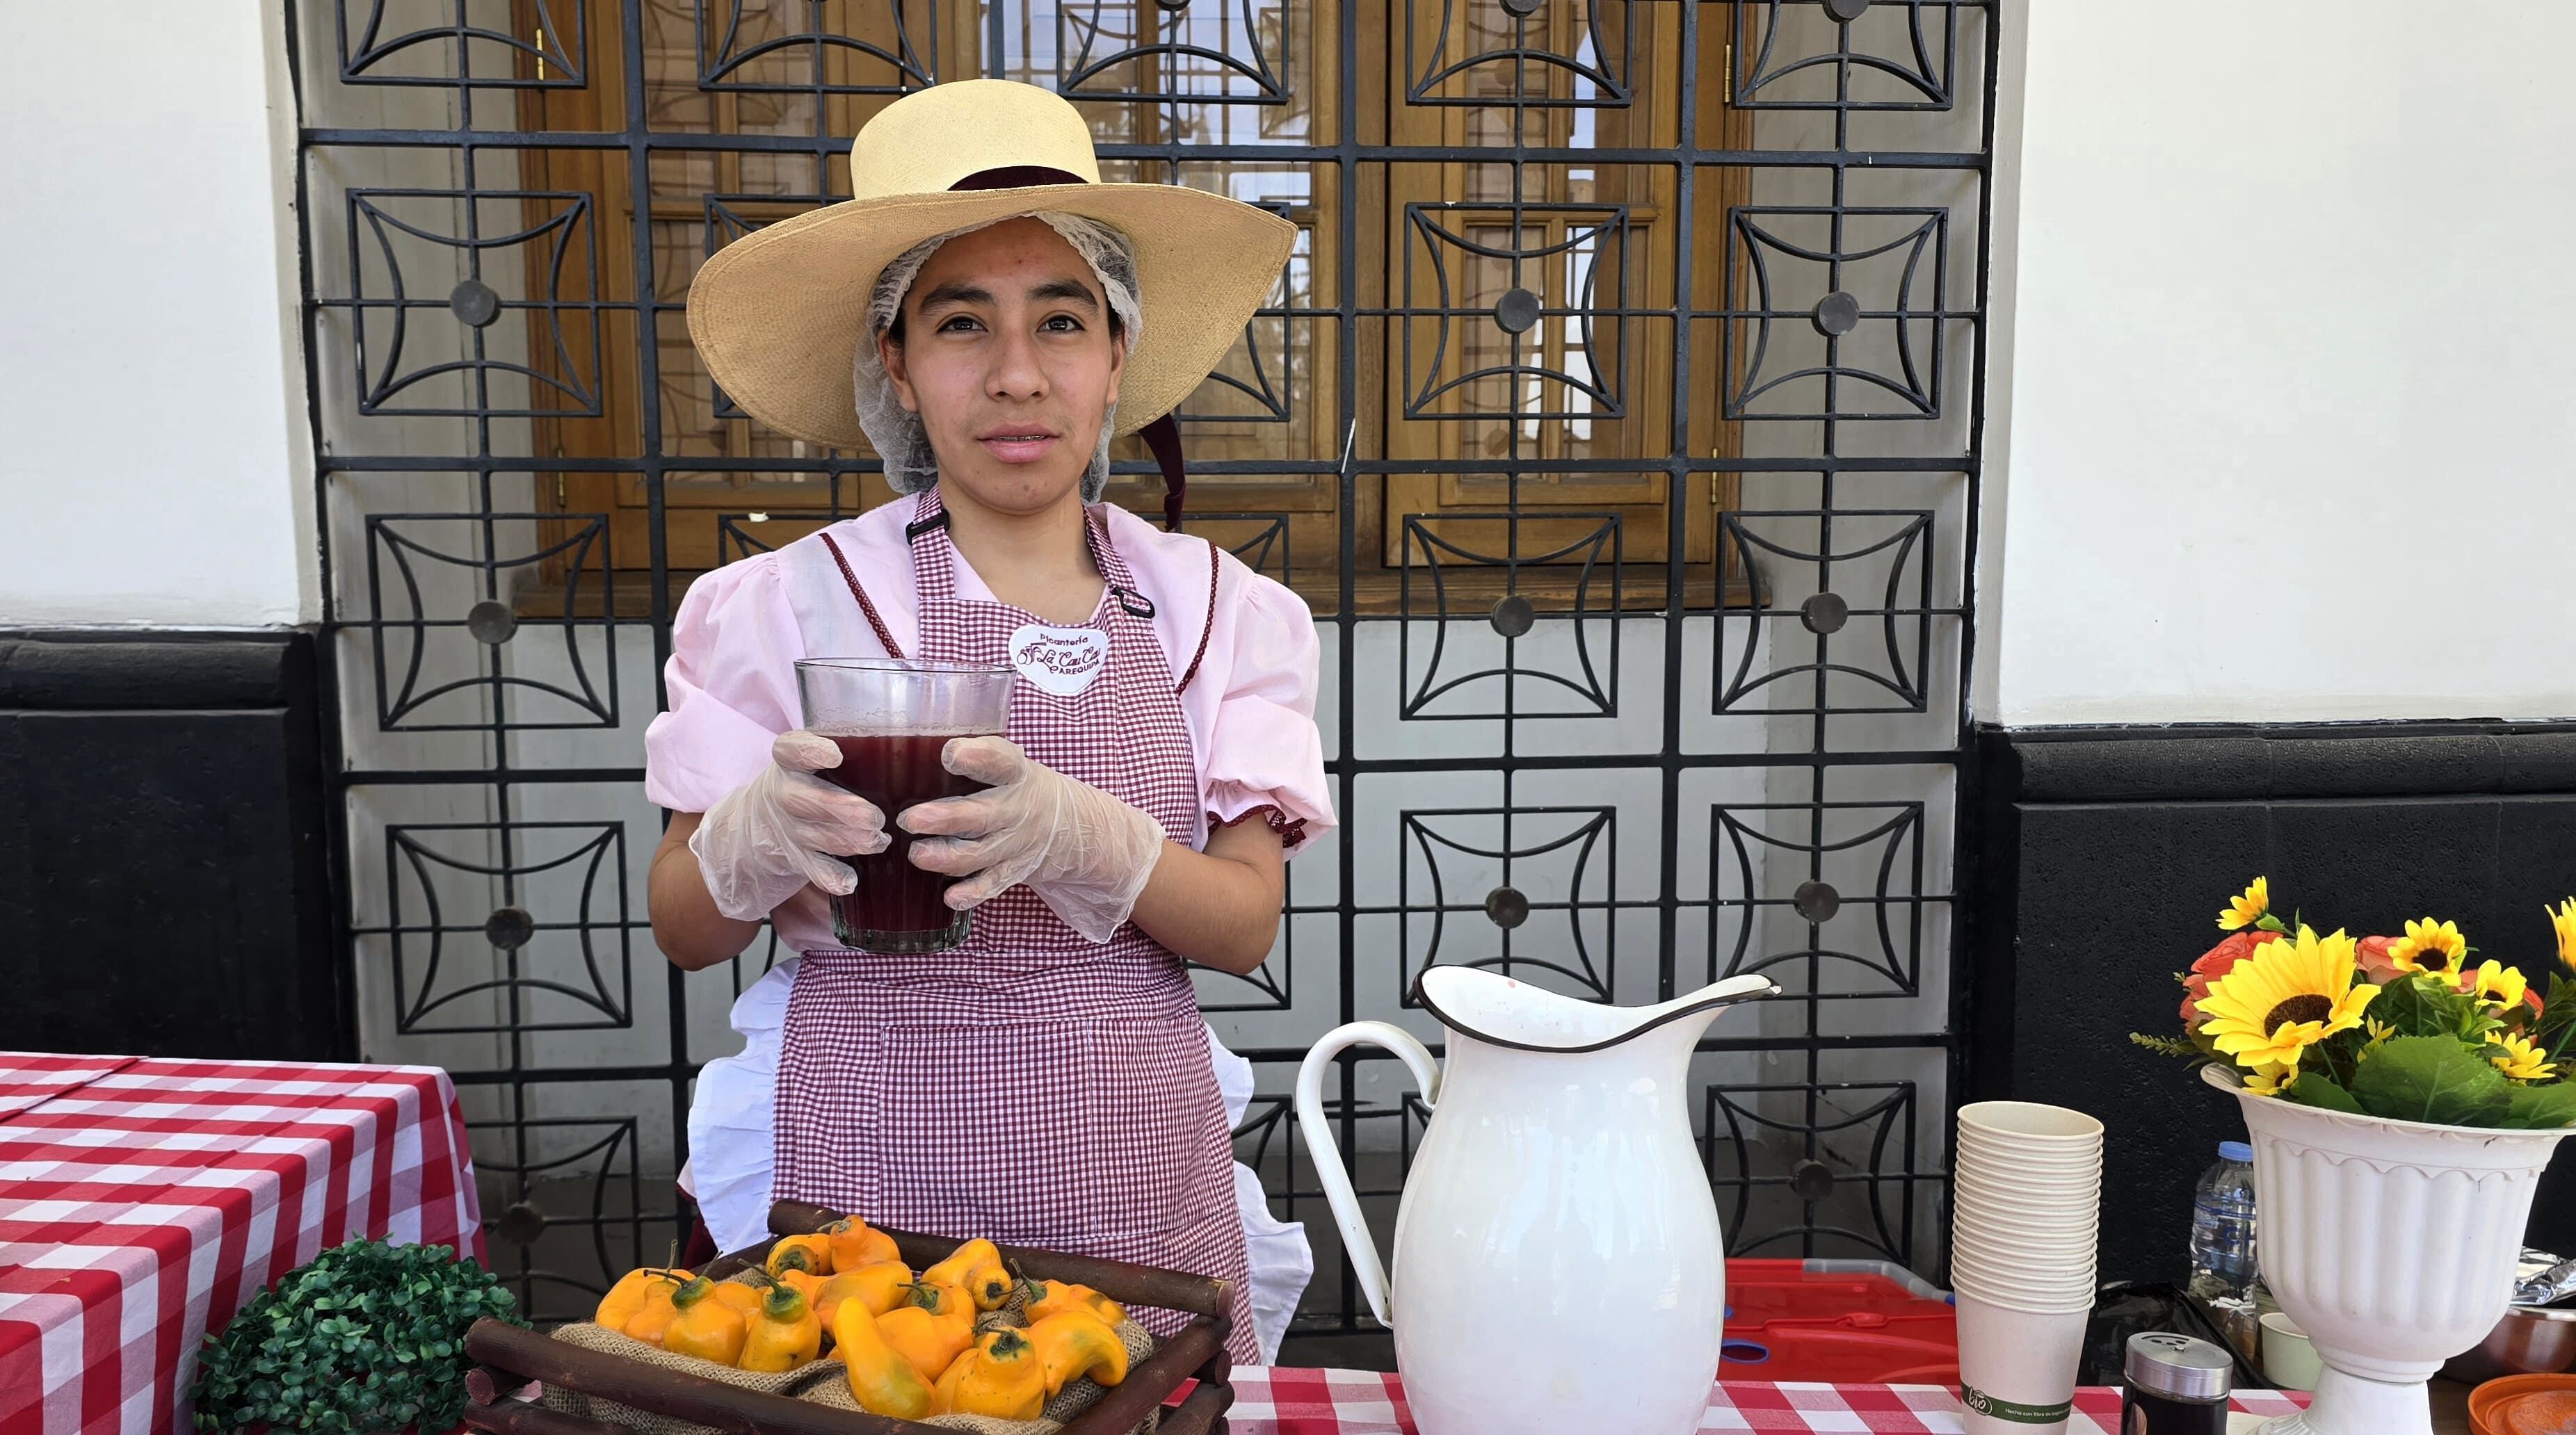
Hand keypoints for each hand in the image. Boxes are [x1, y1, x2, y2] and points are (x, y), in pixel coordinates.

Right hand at [687, 731, 888, 920]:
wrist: (765, 819)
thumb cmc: (812, 778)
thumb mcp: (818, 756)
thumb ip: (852, 749)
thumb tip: (916, 747)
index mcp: (789, 759)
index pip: (791, 749)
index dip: (810, 752)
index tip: (835, 756)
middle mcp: (782, 791)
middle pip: (801, 799)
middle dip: (841, 809)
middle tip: (877, 817)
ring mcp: (787, 827)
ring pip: (813, 836)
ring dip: (849, 841)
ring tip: (880, 841)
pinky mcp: (796, 856)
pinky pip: (811, 869)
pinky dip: (830, 877)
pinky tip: (850, 880)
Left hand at [899, 736, 1168, 942]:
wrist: (1072, 827)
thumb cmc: (1021, 788)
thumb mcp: (1011, 764)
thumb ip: (974, 759)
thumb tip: (910, 750)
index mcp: (1016, 773)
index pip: (1000, 761)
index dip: (978, 757)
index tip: (950, 753)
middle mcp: (1017, 809)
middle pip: (982, 816)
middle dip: (946, 818)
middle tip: (912, 819)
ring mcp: (1016, 844)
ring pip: (979, 854)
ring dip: (946, 857)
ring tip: (917, 853)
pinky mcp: (1013, 871)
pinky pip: (992, 885)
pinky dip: (972, 894)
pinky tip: (950, 897)